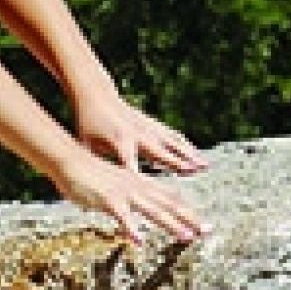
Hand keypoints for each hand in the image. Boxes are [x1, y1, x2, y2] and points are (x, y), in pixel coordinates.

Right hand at [54, 142, 208, 245]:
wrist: (70, 160)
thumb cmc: (90, 175)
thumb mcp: (116, 186)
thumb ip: (128, 198)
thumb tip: (136, 211)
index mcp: (141, 183)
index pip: (170, 197)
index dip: (187, 211)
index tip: (202, 225)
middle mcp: (137, 187)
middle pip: (168, 204)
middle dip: (189, 218)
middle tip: (207, 232)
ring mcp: (124, 193)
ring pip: (152, 210)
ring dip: (170, 224)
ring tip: (186, 237)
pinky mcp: (108, 199)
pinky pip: (122, 216)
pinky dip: (131, 228)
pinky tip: (139, 242)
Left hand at [74, 94, 209, 177]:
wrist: (97, 95)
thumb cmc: (89, 124)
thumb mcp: (86, 145)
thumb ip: (92, 165)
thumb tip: (89, 185)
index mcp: (120, 142)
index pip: (132, 165)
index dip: (141, 179)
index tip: (151, 193)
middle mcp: (138, 134)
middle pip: (161, 152)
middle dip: (178, 163)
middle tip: (194, 172)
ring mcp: (148, 128)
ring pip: (173, 143)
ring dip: (189, 154)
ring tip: (204, 166)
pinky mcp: (152, 124)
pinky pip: (173, 137)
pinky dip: (186, 147)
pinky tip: (197, 156)